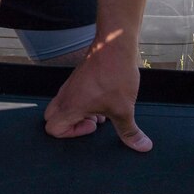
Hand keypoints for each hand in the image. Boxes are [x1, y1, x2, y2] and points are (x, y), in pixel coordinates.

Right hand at [44, 34, 151, 151]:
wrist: (114, 46)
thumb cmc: (114, 75)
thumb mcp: (124, 109)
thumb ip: (129, 131)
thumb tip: (142, 146)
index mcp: (70, 106)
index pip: (52, 128)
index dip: (71, 134)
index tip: (92, 126)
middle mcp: (65, 96)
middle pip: (52, 118)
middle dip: (70, 125)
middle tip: (91, 122)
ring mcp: (70, 86)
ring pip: (63, 106)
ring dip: (79, 114)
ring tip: (101, 112)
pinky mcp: (77, 78)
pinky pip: (71, 96)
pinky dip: (83, 103)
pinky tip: (105, 99)